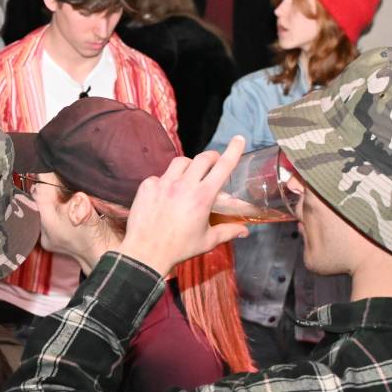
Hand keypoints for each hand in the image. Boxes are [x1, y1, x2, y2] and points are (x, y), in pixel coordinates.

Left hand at [117, 136, 249, 277]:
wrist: (146, 252)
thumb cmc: (179, 248)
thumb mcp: (208, 240)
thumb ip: (228, 231)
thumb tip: (245, 231)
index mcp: (202, 196)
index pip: (223, 167)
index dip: (233, 151)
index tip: (238, 139)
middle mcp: (183, 185)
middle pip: (202, 158)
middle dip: (212, 157)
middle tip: (214, 162)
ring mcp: (163, 184)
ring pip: (179, 162)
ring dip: (189, 166)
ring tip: (190, 176)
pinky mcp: (146, 186)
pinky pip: (160, 176)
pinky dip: (167, 180)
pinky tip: (167, 193)